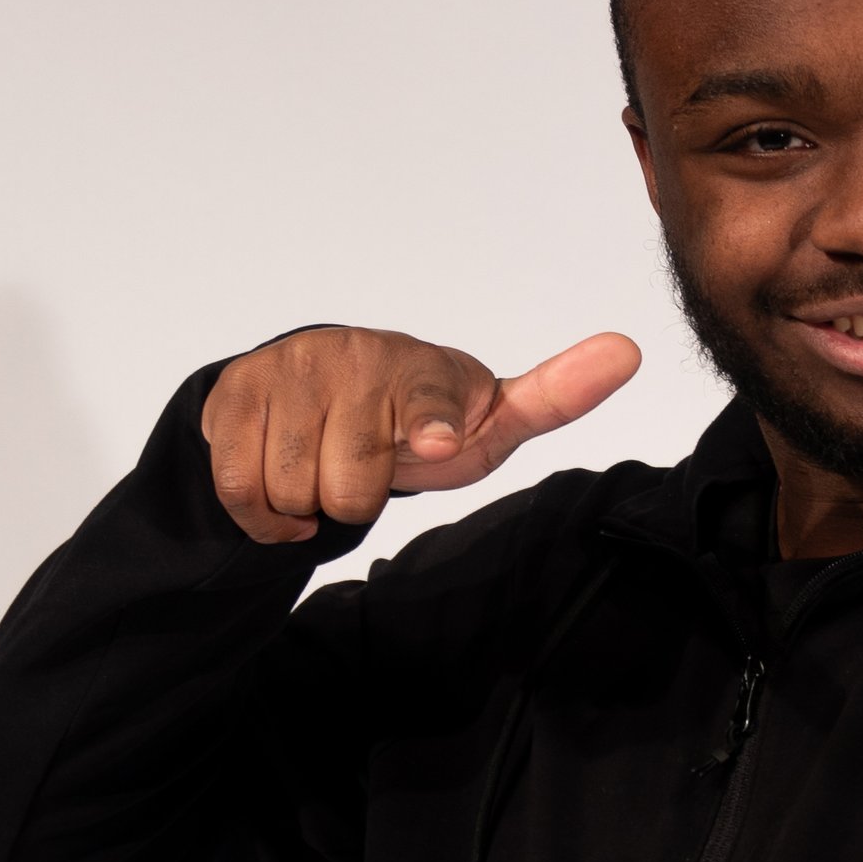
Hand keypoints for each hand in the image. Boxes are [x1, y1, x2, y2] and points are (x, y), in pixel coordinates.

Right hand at [201, 324, 640, 545]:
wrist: (316, 393)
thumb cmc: (417, 421)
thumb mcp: (486, 422)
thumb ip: (550, 398)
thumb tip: (628, 349)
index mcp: (423, 368)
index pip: (428, 403)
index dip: (430, 428)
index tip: (438, 443)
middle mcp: (355, 355)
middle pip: (351, 487)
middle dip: (358, 498)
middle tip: (366, 468)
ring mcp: (290, 368)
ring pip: (292, 488)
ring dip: (307, 502)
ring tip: (326, 469)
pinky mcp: (234, 389)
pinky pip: (242, 486)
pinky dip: (261, 512)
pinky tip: (284, 486)